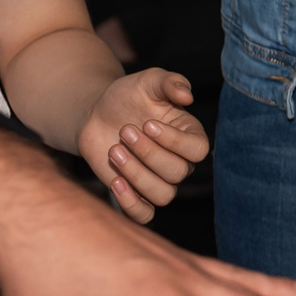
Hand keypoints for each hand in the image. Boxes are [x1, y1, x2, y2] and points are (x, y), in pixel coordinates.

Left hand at [75, 68, 207, 222]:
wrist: (97, 114)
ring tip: (114, 151)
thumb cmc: (128, 96)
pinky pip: (144, 214)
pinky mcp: (135, 194)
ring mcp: (158, 181)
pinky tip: (115, 181)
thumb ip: (170, 83)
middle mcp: (179, 163)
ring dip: (136, 174)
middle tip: (125, 131)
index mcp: (190, 137)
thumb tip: (187, 96)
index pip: (198, 150)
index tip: (147, 123)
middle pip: (178, 173)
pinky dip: (131, 204)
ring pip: (162, 194)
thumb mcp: (149, 81)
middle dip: (148, 153)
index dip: (174, 141)